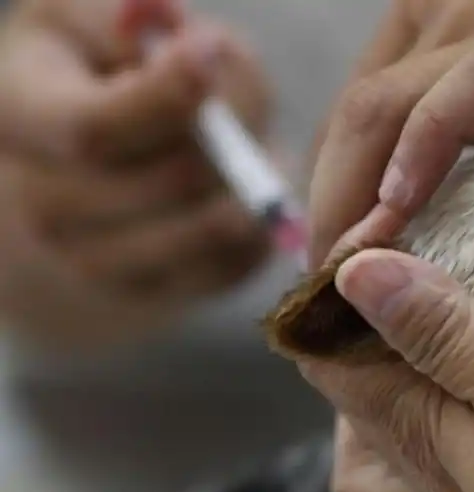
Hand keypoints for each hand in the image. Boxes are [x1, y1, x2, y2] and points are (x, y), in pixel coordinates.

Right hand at [0, 0, 271, 347]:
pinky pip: (236, 261)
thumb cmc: (101, 75)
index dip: (165, 96)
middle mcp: (45, 205)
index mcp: (18, 121)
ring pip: (213, 229)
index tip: (210, 53)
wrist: (94, 168)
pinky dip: (259, 222)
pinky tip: (242, 190)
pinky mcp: (155, 293)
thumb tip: (160, 20)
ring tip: (246, 147)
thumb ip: (124, 16)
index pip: (94, 129)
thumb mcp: (94, 23)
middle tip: (242, 107)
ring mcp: (97, 262)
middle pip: (169, 182)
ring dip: (252, 182)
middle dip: (228, 138)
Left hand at [300, 250, 473, 491]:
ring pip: (382, 426)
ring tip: (435, 328)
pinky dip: (432, 418)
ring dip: (393, 368)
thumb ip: (449, 336)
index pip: (324, 350)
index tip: (381, 232)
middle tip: (414, 263)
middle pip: (346, 387)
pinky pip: (426, 462)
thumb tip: (359, 273)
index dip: (333, 287)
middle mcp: (417, 470)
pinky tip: (473, 407)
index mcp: (415, 429)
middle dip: (361, 318)